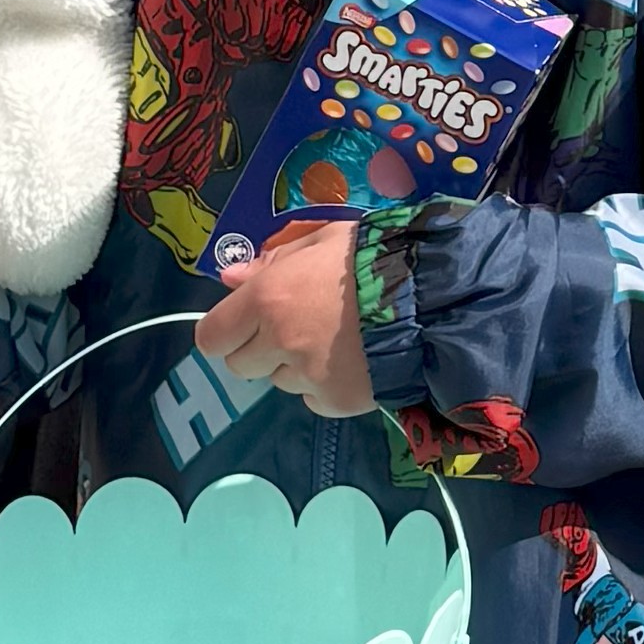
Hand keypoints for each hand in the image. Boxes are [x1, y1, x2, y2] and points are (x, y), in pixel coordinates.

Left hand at [200, 211, 373, 412]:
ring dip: (294, 366)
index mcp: (267, 299)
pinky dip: (324, 385)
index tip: (243, 325)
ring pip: (279, 381)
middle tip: (293, 329)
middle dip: (258, 350)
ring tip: (335, 341)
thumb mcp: (321, 241)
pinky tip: (351, 361)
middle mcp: (278, 342)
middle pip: (239, 365)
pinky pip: (313, 398)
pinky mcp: (335, 402)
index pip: (211, 337)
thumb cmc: (372, 256)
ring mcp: (307, 377)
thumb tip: (229, 279)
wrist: (432, 297)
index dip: (224, 331)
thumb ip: (271, 261)